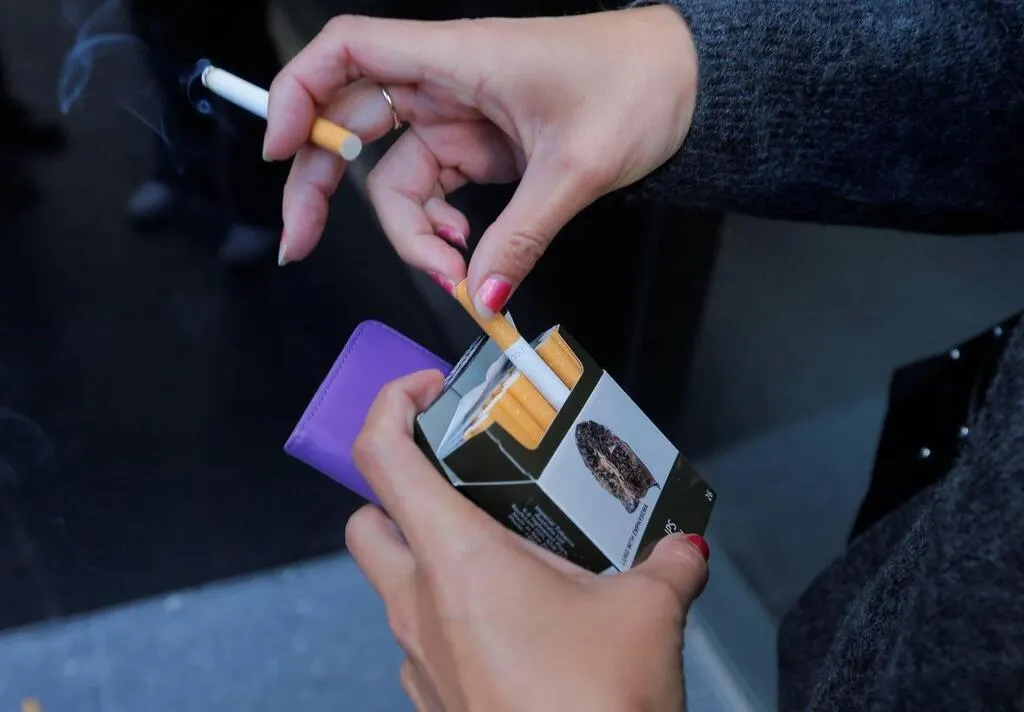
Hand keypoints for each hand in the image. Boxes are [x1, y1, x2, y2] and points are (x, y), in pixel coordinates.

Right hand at [264, 7, 697, 315]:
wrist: (686, 80)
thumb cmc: (639, 85)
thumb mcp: (578, 166)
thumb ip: (523, 233)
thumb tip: (484, 296)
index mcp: (457, 57)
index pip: (348, 51)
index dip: (298, 94)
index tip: (279, 152)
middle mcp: (445, 81)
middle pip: (350, 123)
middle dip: (320, 186)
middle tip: (300, 245)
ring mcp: (459, 115)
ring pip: (394, 174)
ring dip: (405, 230)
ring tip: (449, 271)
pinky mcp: (479, 145)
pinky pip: (434, 189)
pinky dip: (437, 227)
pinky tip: (464, 252)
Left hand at [347, 370, 709, 711]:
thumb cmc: (597, 696)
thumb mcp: (648, 612)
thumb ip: (668, 564)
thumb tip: (685, 549)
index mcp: (452, 557)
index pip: (379, 455)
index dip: (390, 404)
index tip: (432, 390)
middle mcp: (416, 602)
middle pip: (366, 519)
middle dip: (399, 489)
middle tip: (464, 482)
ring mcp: (416, 658)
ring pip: (393, 583)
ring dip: (431, 556)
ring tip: (509, 559)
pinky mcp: (433, 702)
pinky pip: (424, 639)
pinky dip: (452, 616)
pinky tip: (518, 631)